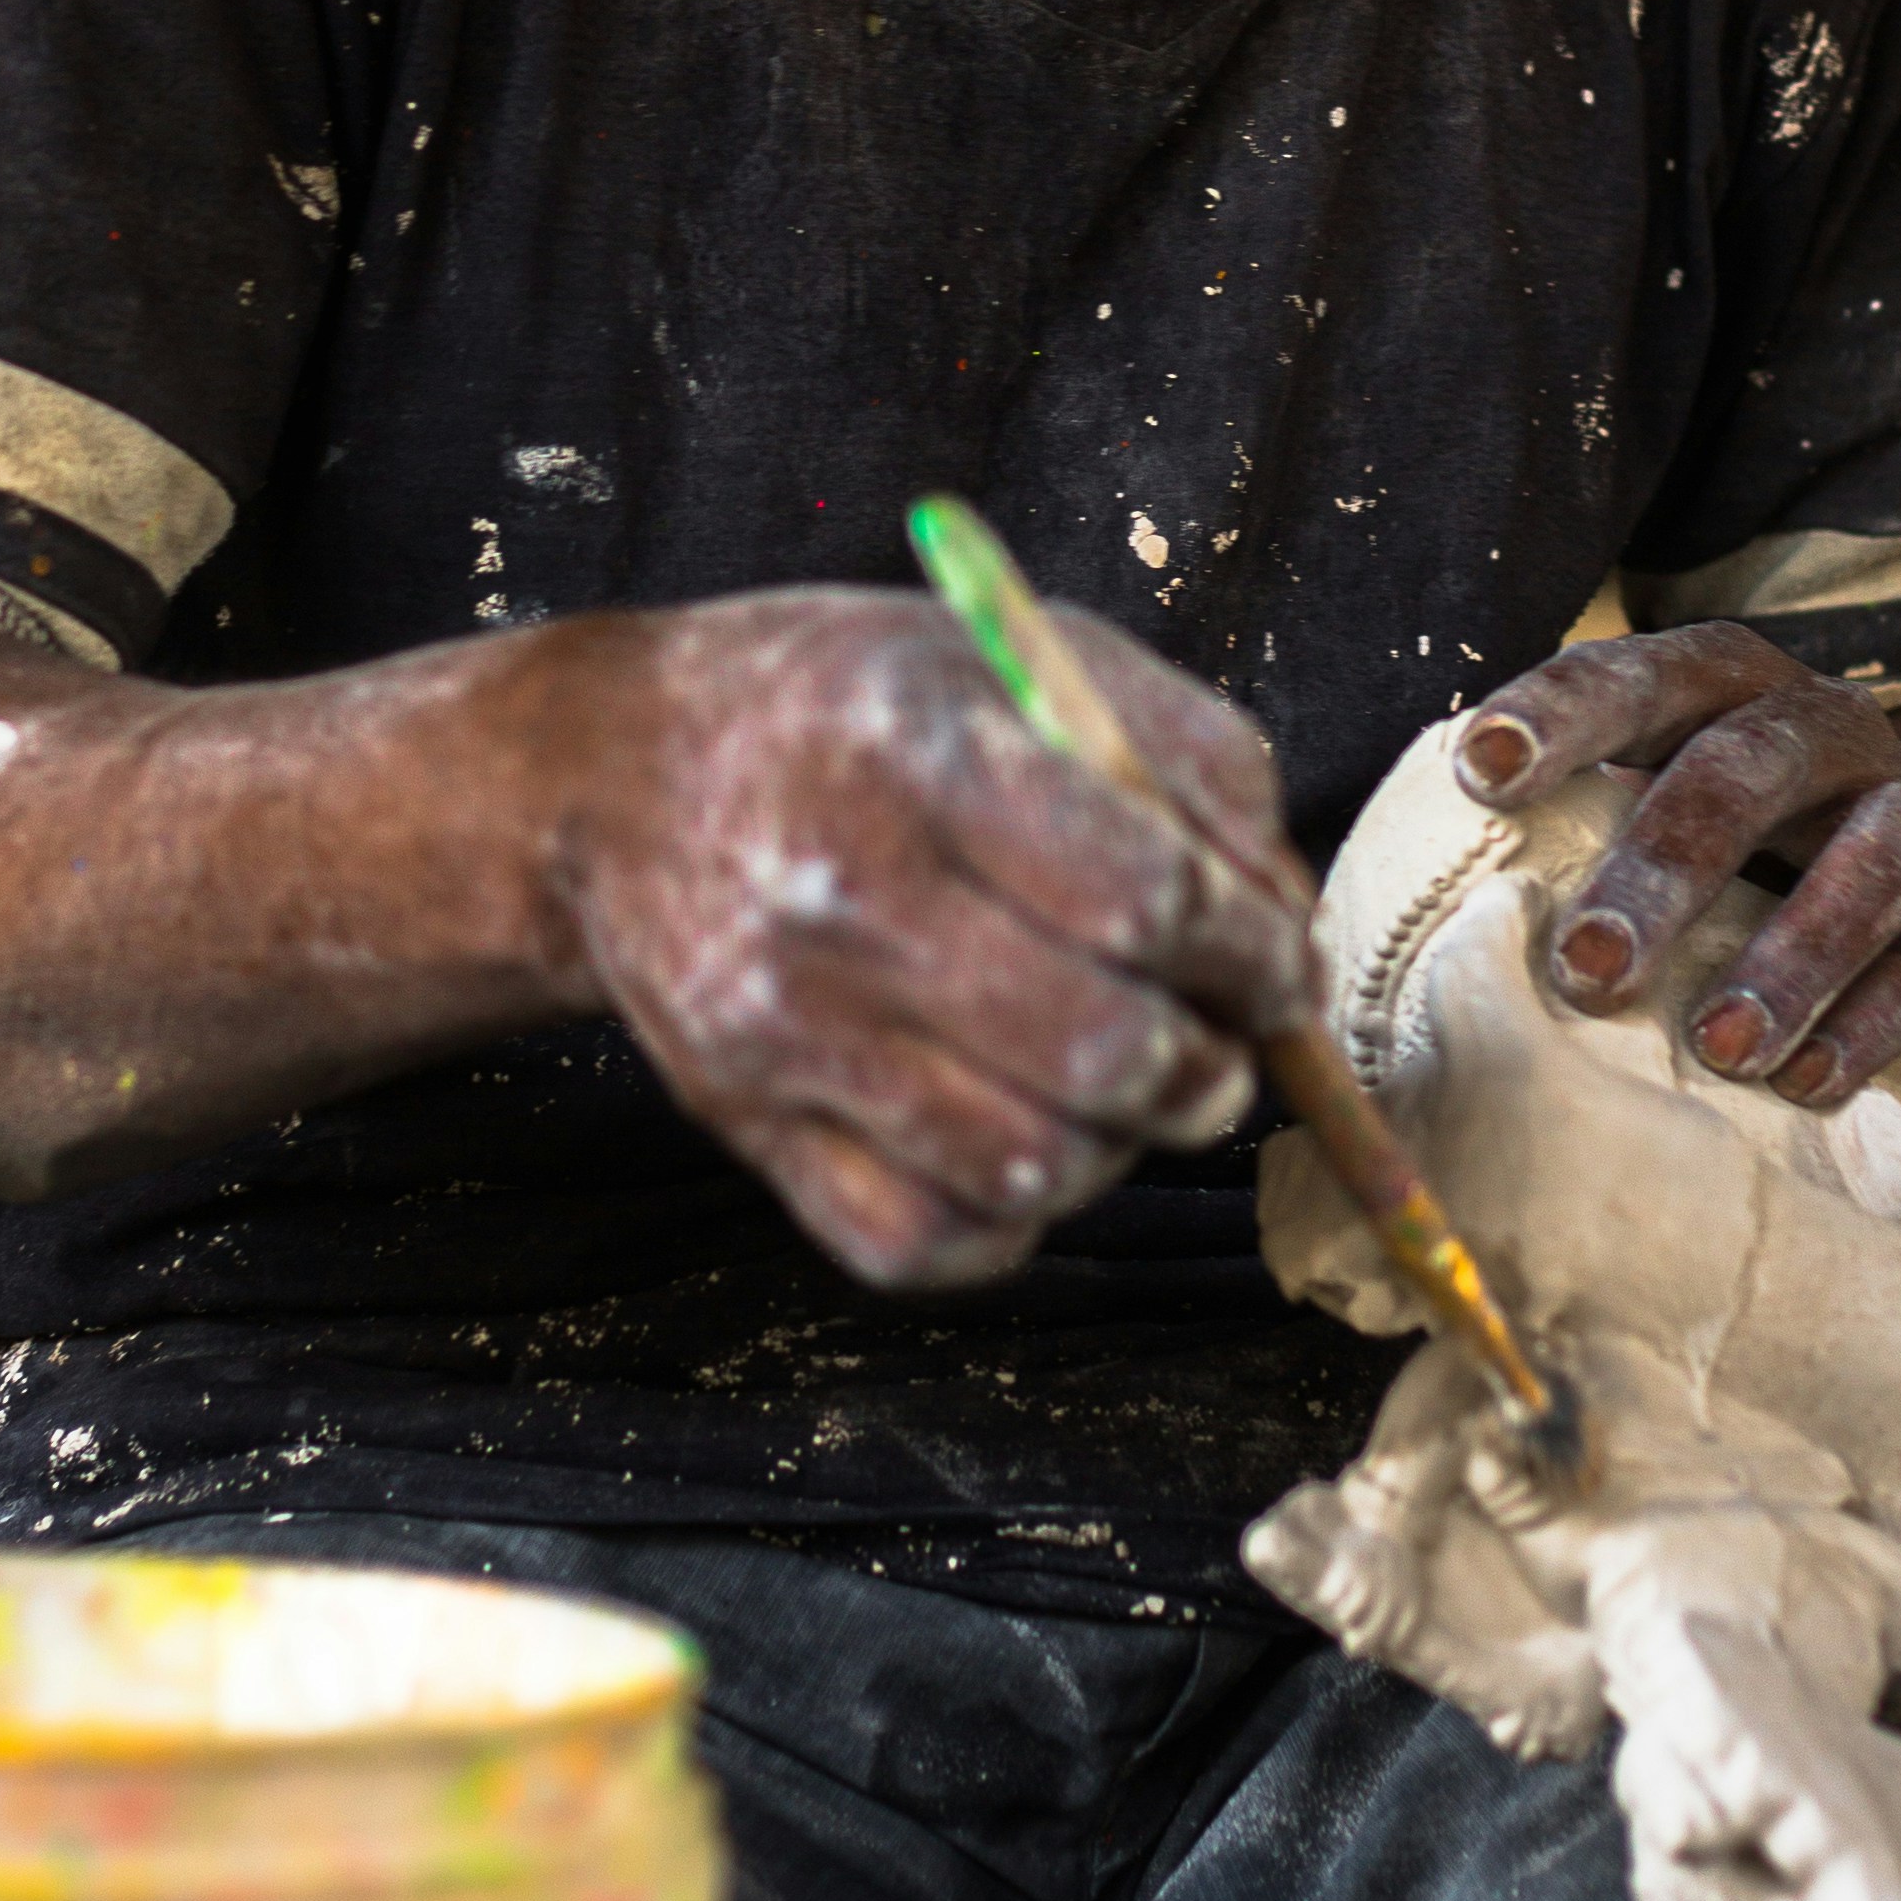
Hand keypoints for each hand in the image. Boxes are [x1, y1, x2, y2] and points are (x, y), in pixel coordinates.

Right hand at [551, 588, 1312, 1287]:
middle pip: (1100, 1053)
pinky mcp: (740, 1124)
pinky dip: (1005, 1223)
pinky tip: (1015, 1139)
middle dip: (1208, 1070)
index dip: (1252, 955)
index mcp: (918, 748)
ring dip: (1115, 1150)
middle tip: (1214, 1048)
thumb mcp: (1027, 656)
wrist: (617, 773)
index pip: (1145, 897)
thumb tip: (1283, 930)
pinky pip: (918, 1244)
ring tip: (1113, 1088)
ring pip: (1024, 1171)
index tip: (1272, 966)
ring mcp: (778, 1026)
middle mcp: (837, 893)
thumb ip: (1189, 767)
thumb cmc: (854, 706)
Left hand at [1451, 623, 1900, 1110]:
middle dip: (1665, 866)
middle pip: (1747, 766)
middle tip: (1590, 971)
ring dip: (1792, 955)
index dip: (1559, 714)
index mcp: (1724, 683)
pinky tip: (1814, 1083)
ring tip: (1720, 1048)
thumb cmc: (1739, 840)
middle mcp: (1826, 722)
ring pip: (1870, 856)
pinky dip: (1882, 1017)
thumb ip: (1564, 832)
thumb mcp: (1662, 799)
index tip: (1478, 771)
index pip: (1637, 675)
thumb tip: (1403, 918)